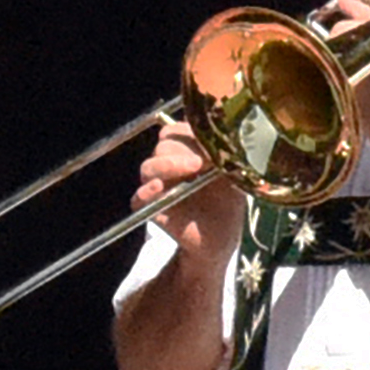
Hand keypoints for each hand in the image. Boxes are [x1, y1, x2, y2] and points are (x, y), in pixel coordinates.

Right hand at [132, 120, 245, 255]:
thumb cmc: (227, 203)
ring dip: (169, 164)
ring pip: (149, 167)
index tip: (207, 139)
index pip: (174, 132)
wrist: (222, 237)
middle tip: (204, 158)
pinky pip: (138, 198)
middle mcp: (168, 167)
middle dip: (182, 148)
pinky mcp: (150, 209)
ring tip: (195, 166)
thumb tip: (222, 136)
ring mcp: (158, 187)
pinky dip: (146, 191)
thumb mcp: (231, 175)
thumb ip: (223, 155)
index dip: (187, 132)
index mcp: (184, 154)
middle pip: (162, 146)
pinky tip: (159, 187)